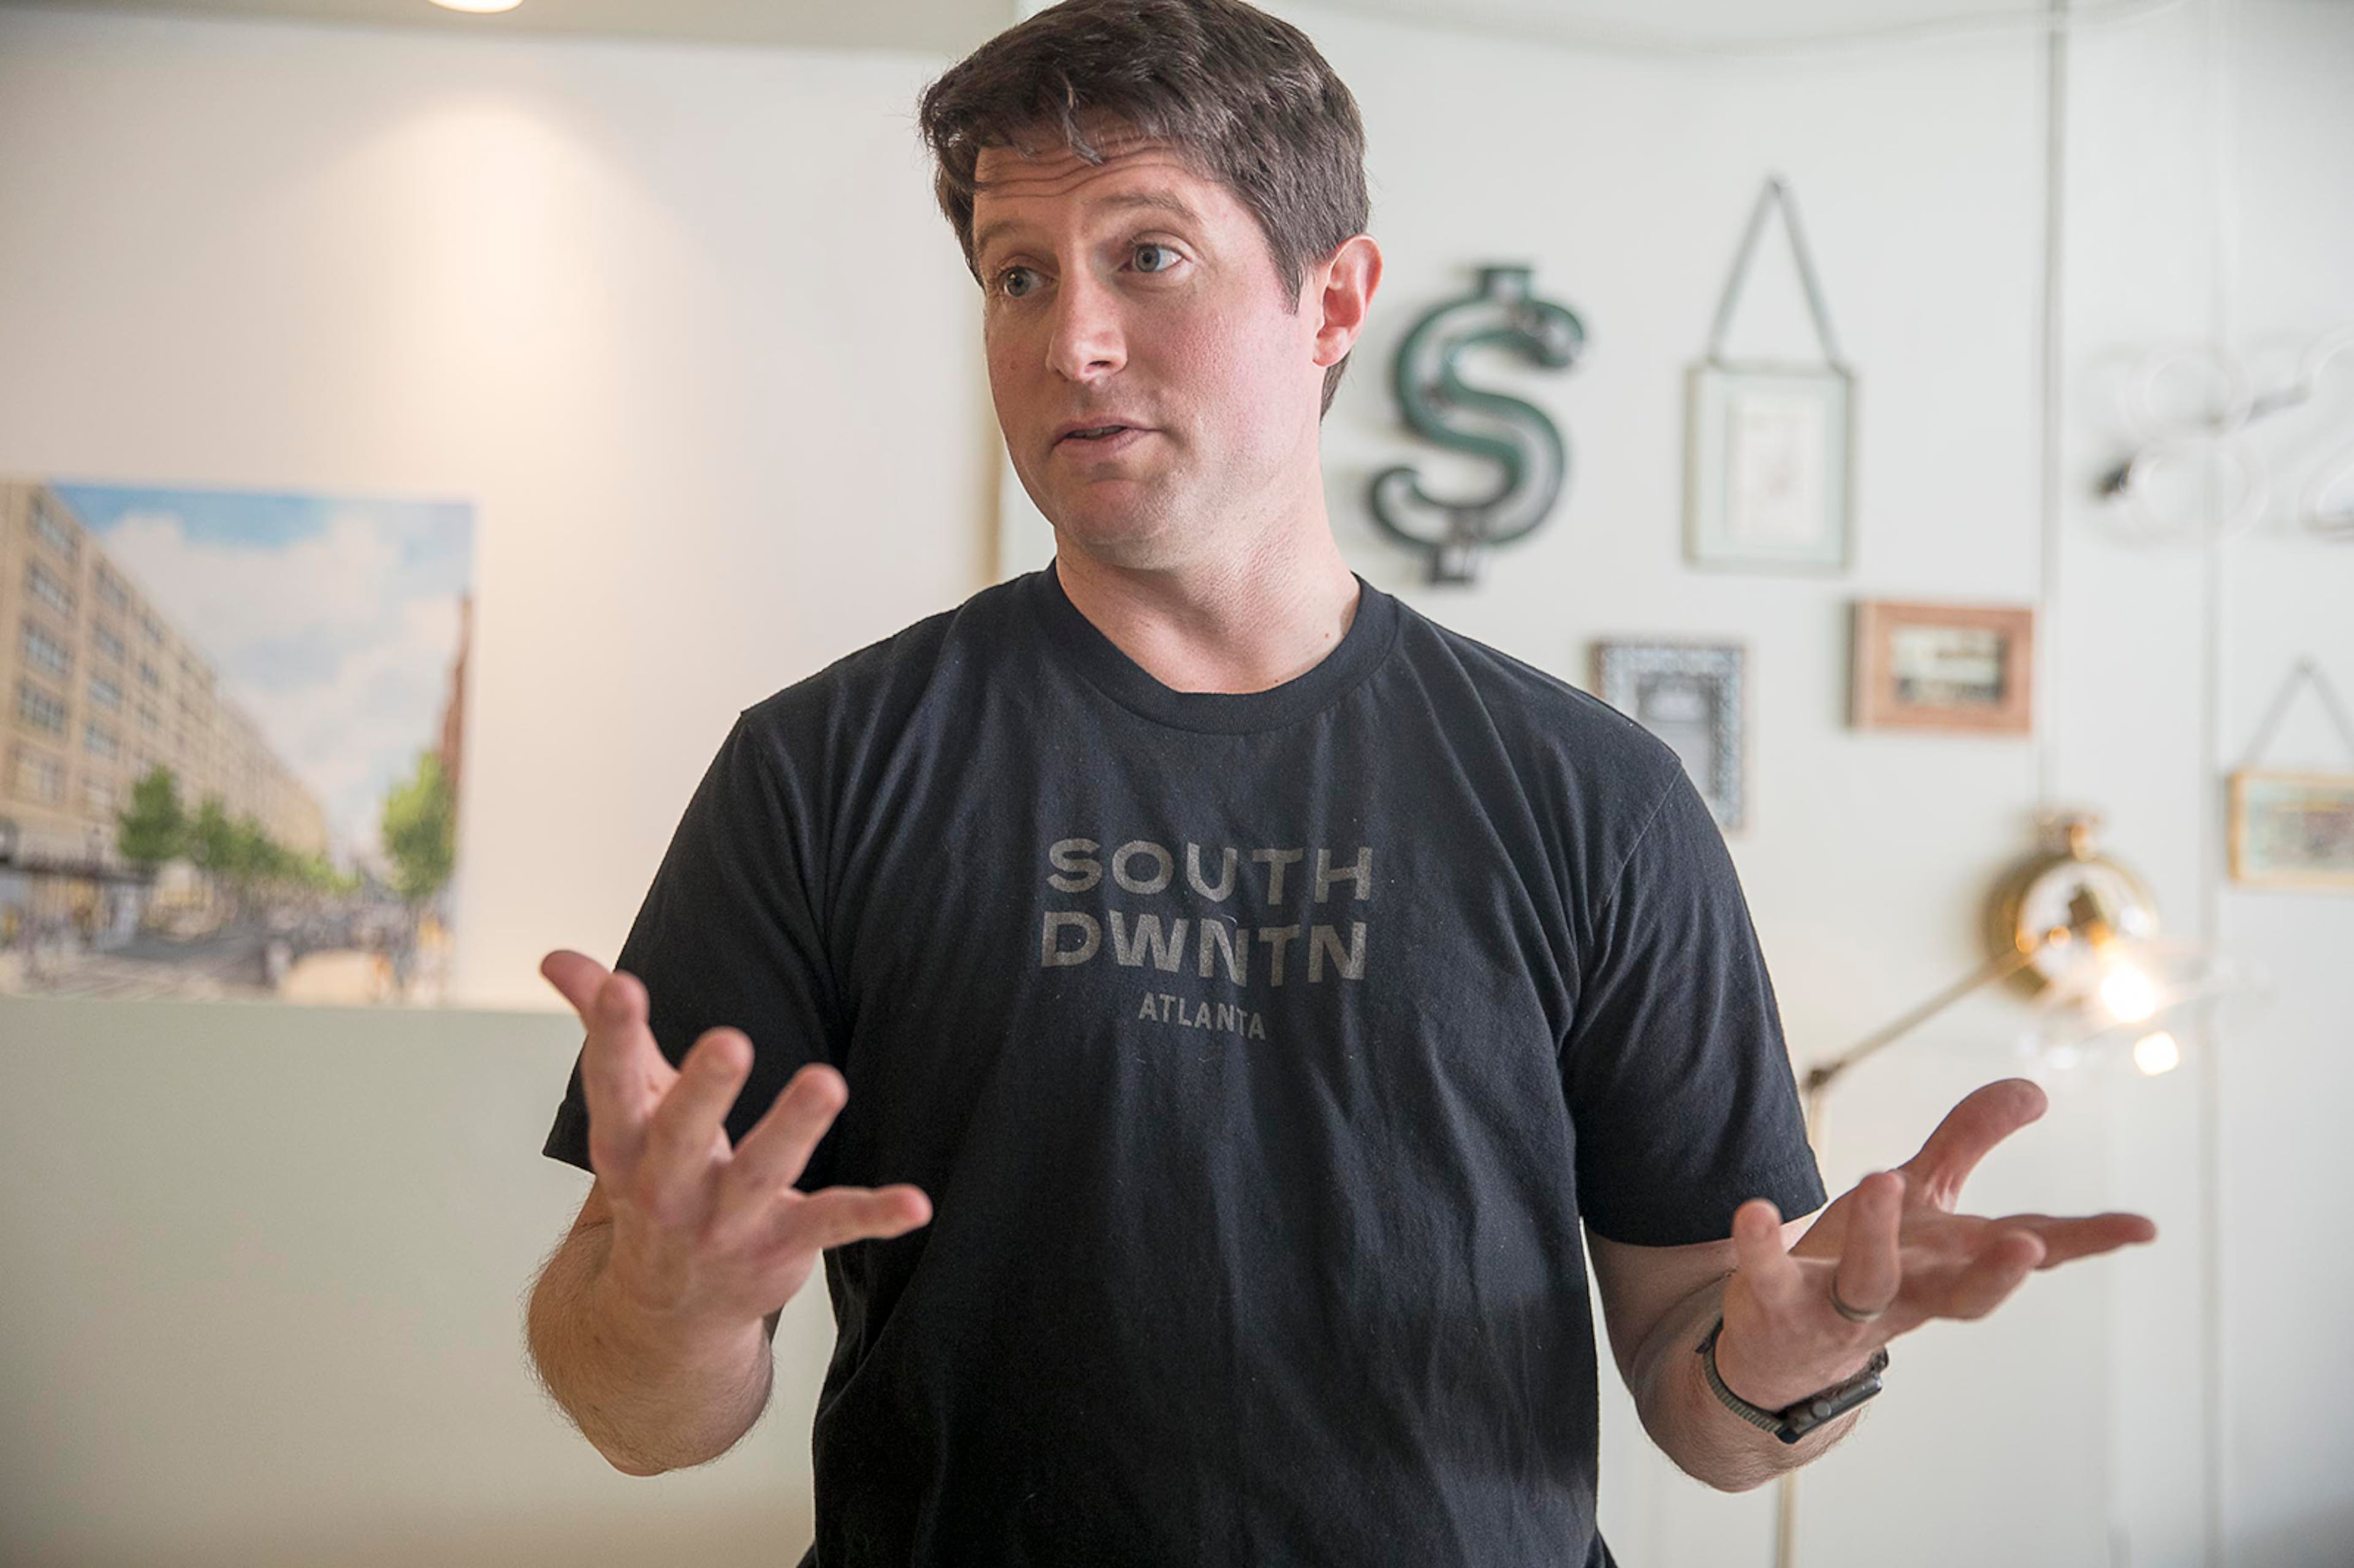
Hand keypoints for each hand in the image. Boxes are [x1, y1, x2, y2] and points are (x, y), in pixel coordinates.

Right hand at [540, 949, 932, 1345]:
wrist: (663, 1313)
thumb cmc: (655, 1176)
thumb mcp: (626, 1107)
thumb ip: (604, 1027)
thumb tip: (555, 955)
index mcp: (624, 1144)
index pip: (613, 1084)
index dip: (612, 1035)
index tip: (623, 984)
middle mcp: (668, 1188)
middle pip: (682, 1135)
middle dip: (704, 1091)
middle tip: (729, 1041)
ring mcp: (725, 1224)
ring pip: (762, 1174)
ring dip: (793, 1129)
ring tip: (827, 1081)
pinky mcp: (782, 1249)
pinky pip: (830, 1225)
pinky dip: (874, 1216)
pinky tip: (916, 1203)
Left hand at [1713, 1077, 2155, 1409]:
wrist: (1778, 1350)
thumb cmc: (1867, 1262)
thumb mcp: (1922, 1197)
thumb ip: (1971, 1139)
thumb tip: (2037, 1087)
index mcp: (1950, 1265)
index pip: (2027, 1250)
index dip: (2086, 1240)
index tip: (2144, 1227)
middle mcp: (1907, 1294)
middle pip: (1963, 1294)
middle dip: (1997, 1273)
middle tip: (2030, 1243)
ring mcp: (1841, 1309)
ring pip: (1870, 1281)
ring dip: (1877, 1237)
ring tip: (1881, 1176)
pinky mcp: (1775, 1306)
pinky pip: (1767, 1276)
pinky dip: (1760, 1244)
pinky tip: (1754, 1208)